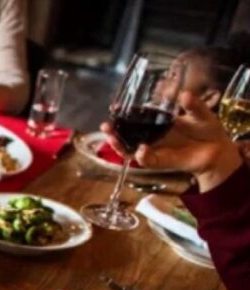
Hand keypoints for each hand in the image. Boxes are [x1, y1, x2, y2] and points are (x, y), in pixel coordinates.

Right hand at [100, 92, 242, 191]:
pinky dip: (142, 155)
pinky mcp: (159, 161)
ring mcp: (154, 149)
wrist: (217, 150)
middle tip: (105, 125)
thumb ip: (193, 105)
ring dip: (119, 146)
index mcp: (158, 122)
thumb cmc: (206, 130)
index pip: (135, 117)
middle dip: (112, 131)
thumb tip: (184, 95)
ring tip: (113, 139)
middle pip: (126, 135)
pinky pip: (146, 160)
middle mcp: (151, 136)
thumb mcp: (201, 113)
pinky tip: (142, 149)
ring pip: (129, 149)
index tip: (114, 107)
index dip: (122, 114)